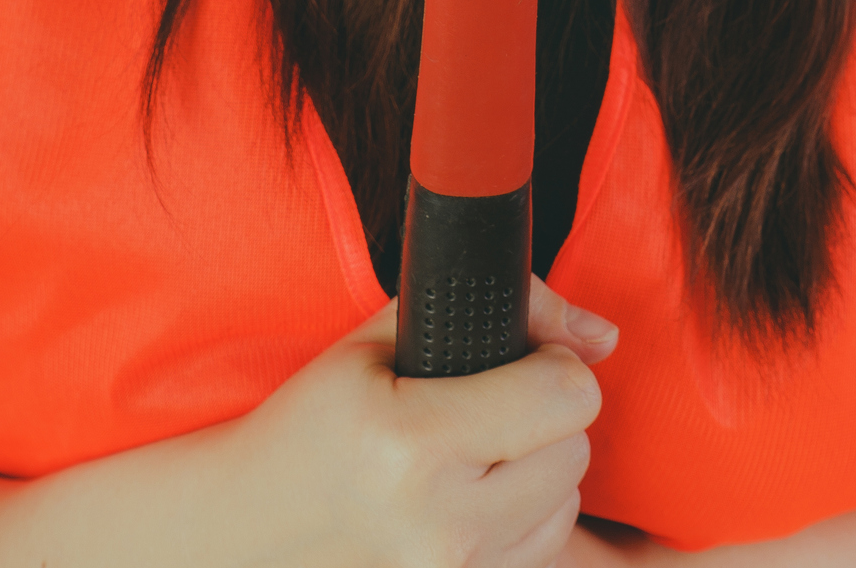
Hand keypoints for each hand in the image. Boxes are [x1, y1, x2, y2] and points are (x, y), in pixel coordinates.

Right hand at [222, 272, 618, 567]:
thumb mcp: (381, 338)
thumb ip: (508, 311)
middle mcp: (439, 522)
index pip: (562, 396)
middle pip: (574, 449)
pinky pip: (543, 548)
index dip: (556, 362)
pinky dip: (528, 515)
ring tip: (480, 447)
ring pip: (568, 501)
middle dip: (548, 411)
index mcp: (413, 443)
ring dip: (542, 466)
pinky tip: (477, 491)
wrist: (251, 526)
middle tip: (494, 398)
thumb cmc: (314, 421)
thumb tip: (604, 334)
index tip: (526, 355)